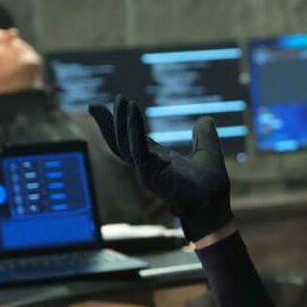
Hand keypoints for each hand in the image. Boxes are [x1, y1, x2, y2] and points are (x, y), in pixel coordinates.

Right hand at [88, 95, 232, 241]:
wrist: (213, 206)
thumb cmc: (210, 186)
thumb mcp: (207, 151)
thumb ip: (204, 135)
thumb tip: (206, 119)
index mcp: (158, 160)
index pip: (134, 139)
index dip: (124, 122)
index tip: (116, 105)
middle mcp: (148, 165)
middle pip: (120, 142)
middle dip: (108, 124)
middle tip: (93, 105)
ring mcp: (146, 171)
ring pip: (125, 144)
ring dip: (121, 121)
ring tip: (120, 100)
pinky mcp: (149, 176)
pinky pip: (137, 149)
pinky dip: (134, 129)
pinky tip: (133, 111)